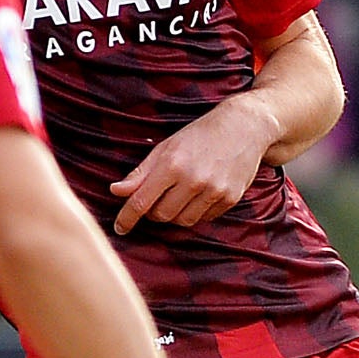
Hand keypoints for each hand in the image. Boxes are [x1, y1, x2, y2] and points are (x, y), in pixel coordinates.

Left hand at [109, 100, 275, 232]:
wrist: (243, 128)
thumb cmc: (199, 135)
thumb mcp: (165, 148)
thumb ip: (140, 173)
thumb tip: (115, 191)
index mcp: (172, 165)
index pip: (141, 201)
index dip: (127, 218)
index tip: (119, 228)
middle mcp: (193, 180)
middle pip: (162, 215)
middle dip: (154, 212)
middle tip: (157, 199)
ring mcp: (214, 191)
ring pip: (183, 221)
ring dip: (175, 215)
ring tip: (177, 198)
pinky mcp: (230, 198)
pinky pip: (205, 218)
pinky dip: (196, 213)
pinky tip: (198, 196)